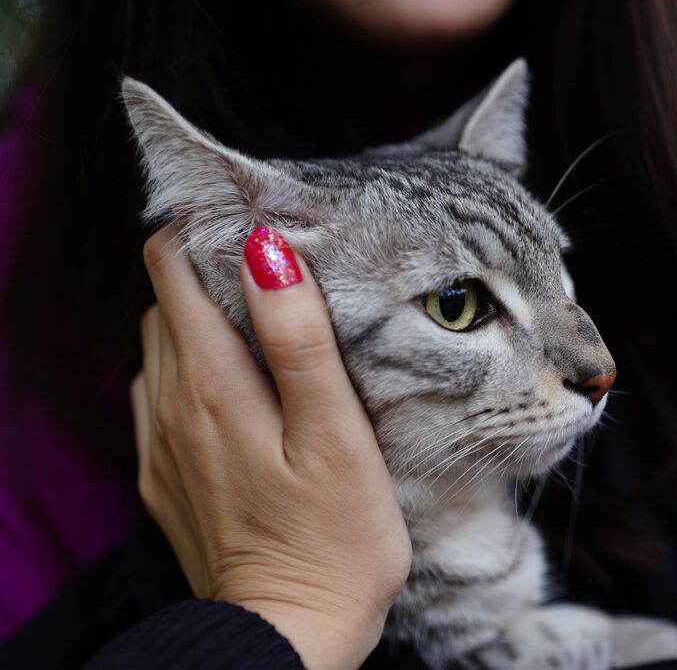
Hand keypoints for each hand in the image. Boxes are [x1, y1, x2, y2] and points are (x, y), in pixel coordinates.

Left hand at [130, 226, 410, 669]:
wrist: (288, 639)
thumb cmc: (333, 539)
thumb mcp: (336, 436)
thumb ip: (299, 341)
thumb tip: (267, 251)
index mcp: (212, 385)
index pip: (172, 268)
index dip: (207, 232)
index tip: (258, 227)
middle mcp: (170, 406)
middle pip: (164, 301)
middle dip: (207, 271)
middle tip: (275, 272)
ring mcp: (160, 444)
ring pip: (160, 347)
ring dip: (201, 322)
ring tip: (265, 328)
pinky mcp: (165, 477)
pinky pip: (162, 397)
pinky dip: (193, 372)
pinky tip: (243, 394)